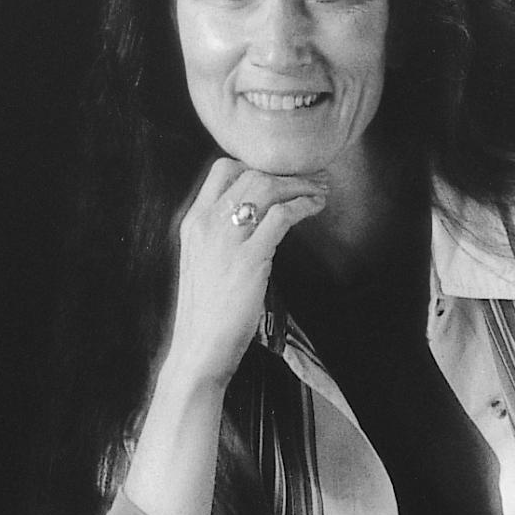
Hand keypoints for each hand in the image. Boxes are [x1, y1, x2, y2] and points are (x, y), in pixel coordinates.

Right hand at [157, 156, 328, 395]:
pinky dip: (303, 205)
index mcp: (193, 222)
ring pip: (268, 187)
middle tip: (313, 177)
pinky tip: (316, 207)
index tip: (281, 176)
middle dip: (288, 172)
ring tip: (321, 190)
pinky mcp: (250, 258)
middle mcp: (207, 223)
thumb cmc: (206, 315)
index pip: (222, 170)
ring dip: (300, 184)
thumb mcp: (204, 264)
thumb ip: (222, 239)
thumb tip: (252, 223)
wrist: (199, 349)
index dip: (256, 166)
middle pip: (251, 173)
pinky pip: (282, 216)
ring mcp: (228, 239)